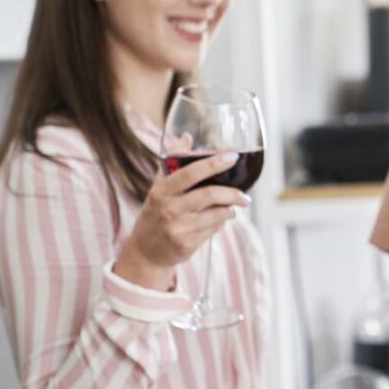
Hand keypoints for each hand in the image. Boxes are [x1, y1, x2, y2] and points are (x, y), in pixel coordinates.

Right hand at [115, 152, 249, 289]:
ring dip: (230, 209)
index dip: (214, 163)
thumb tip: (185, 136)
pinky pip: (214, 229)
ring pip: (216, 214)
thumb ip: (172, 163)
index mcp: (161, 191)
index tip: (233, 156)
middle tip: (244, 194)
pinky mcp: (187, 244)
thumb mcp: (158, 188)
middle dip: (232, 193)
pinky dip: (222, 222)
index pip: (190, 173)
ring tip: (232, 206)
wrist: (144, 252)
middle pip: (209, 194)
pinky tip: (220, 219)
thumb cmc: (155, 214)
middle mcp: (169, 209)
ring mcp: (178, 228)